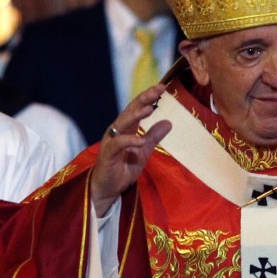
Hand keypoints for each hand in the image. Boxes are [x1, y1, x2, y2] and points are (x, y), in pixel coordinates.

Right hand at [89, 85, 171, 216]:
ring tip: (150, 109)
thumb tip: (169, 122)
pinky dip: (129, 141)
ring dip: (136, 115)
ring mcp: (111, 142)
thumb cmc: (123, 169)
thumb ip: (154, 137)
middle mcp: (117, 131)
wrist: (108, 189)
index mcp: (126, 129)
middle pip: (130, 111)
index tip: (162, 87)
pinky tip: (140, 140)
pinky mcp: (107, 154)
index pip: (137, 108)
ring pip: (123, 124)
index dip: (148, 97)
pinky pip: (118, 144)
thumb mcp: (144, 152)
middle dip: (144, 99)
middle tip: (158, 90)